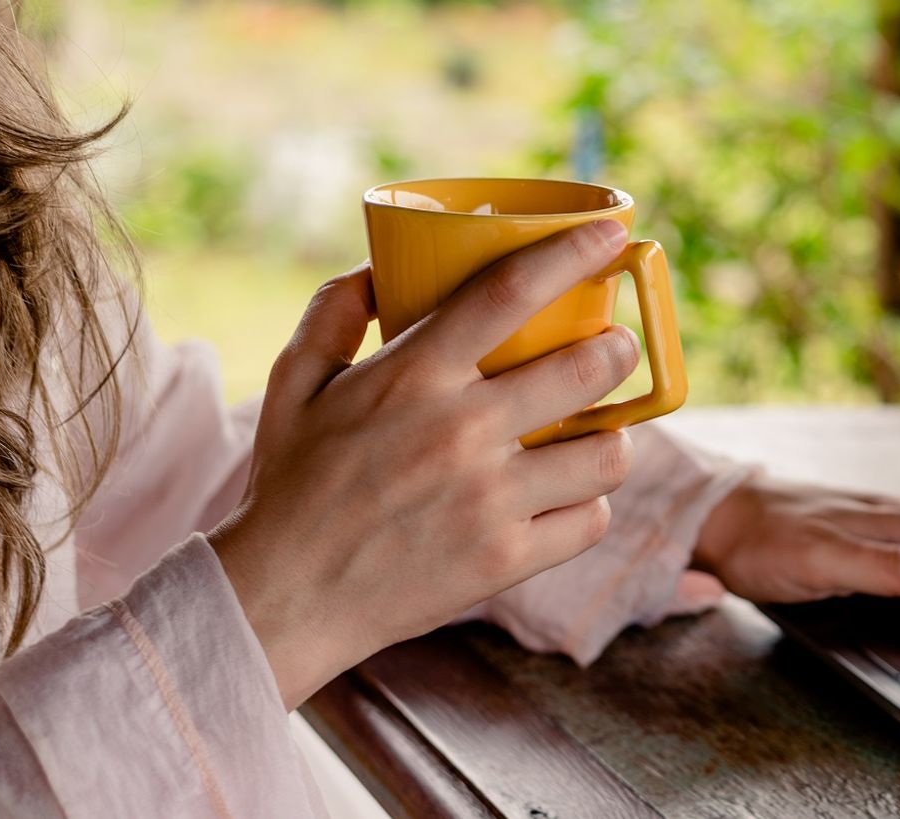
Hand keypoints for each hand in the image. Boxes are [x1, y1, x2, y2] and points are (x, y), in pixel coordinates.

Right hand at [209, 221, 641, 708]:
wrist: (281, 599)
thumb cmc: (292, 486)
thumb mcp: (293, 386)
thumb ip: (331, 315)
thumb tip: (377, 268)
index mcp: (412, 377)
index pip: (510, 292)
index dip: (572, 254)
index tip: (613, 233)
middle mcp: (460, 431)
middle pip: (586, 368)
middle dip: (618, 349)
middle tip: (616, 347)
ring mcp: (489, 499)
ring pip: (607, 452)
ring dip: (611, 437)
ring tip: (596, 434)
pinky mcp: (507, 559)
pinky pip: (591, 519)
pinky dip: (587, 506)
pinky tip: (568, 498)